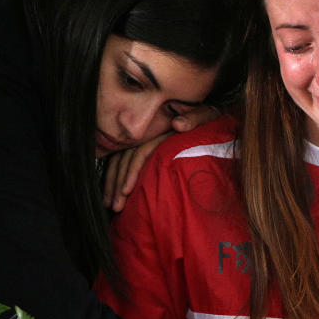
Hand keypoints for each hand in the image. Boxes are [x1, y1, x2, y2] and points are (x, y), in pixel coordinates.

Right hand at [102, 105, 220, 211]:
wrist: (207, 111)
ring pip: (119, 161)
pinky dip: (116, 177)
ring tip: (110, 204)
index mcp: (159, 128)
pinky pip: (123, 161)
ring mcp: (142, 139)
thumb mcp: (206, 113)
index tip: (126, 191)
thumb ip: (194, 117)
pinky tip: (112, 192)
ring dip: (112, 183)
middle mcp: (147, 134)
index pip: (139, 152)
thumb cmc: (208, 115)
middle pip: (124, 159)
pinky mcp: (143, 145)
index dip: (132, 171)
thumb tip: (178, 124)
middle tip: (114, 206)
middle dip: (116, 183)